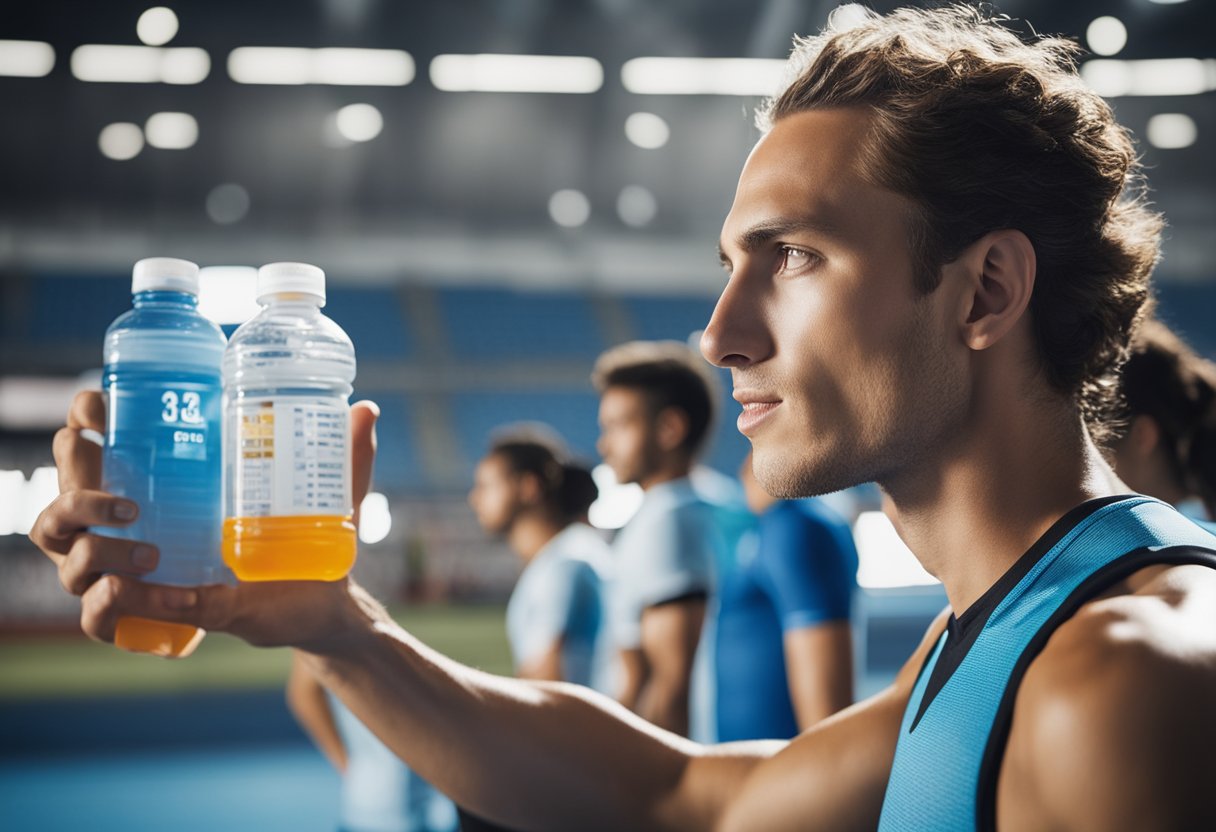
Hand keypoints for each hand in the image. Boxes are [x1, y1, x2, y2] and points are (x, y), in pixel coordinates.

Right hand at [28, 391, 381, 652]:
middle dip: (75, 489)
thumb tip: (368, 409)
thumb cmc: (308, 541)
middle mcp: (133, 524)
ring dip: (98, 552)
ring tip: (152, 553)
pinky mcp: (150, 613)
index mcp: (162, 482)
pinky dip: (125, 606)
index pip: (90, 445)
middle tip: (127, 497)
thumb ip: (345, 455)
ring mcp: (134, 571)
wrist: (323, 605)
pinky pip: (103, 616)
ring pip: (69, 556)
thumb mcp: (327, 496)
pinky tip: (176, 599)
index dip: (82, 423)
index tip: (103, 409)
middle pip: (60, 502)